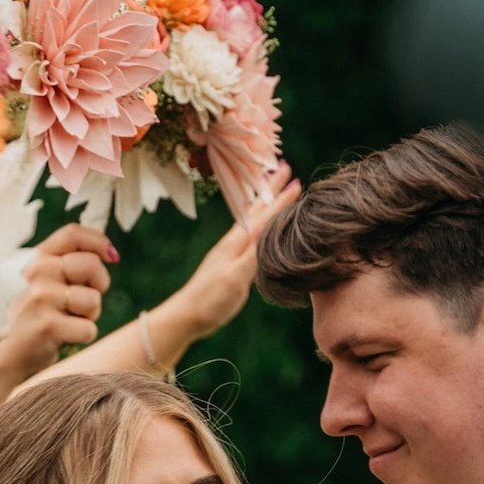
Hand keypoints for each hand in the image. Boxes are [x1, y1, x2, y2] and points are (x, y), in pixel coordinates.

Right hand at [0, 224, 114, 383]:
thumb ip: (71, 263)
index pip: (73, 233)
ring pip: (93, 300)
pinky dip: (84, 336)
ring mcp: (40, 298)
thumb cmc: (43, 315)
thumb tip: (111, 252)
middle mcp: (37, 273)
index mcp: (39, 258)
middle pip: (91, 264)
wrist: (13, 353)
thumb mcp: (50, 283)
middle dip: (100, 284)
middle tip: (84, 302)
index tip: (112, 257)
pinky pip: (89, 328)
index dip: (99, 242)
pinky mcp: (48, 325)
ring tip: (69, 321)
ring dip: (90, 315)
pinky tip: (64, 337)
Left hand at [154, 175, 298, 349]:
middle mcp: (233, 242)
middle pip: (256, 208)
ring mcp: (229, 250)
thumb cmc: (210, 301)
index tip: (297, 180)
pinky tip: (259, 225)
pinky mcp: (228, 261)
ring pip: (251, 218)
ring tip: (272, 187)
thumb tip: (270, 229)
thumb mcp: (236, 279)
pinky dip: (258, 221)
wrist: (185, 316)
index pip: (264, 215)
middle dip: (270, 188)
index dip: (280, 199)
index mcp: (236, 243)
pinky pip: (248, 232)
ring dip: (264, 201)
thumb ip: (253, 255)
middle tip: (284, 166)